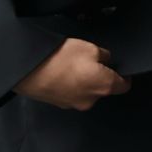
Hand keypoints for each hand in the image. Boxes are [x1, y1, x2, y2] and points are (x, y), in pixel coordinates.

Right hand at [14, 37, 130, 110]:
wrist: (27, 70)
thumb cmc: (60, 58)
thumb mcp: (91, 48)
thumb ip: (105, 56)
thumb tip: (106, 60)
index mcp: (103, 86)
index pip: (123, 86)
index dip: (125, 76)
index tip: (122, 69)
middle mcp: (90, 100)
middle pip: (103, 88)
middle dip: (100, 75)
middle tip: (91, 60)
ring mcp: (73, 104)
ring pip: (86, 90)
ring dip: (84, 80)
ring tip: (72, 64)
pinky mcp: (59, 103)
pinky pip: (71, 92)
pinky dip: (71, 84)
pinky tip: (62, 71)